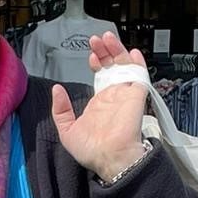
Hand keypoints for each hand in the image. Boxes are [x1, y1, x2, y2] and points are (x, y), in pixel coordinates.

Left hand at [50, 32, 147, 180]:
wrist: (108, 158)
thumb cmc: (90, 150)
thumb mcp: (67, 129)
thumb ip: (60, 109)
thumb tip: (57, 90)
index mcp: (100, 103)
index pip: (101, 75)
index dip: (96, 62)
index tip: (90, 56)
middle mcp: (114, 96)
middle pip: (112, 66)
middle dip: (105, 51)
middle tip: (96, 40)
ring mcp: (126, 94)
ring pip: (125, 66)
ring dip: (117, 50)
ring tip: (107, 39)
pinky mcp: (136, 96)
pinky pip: (141, 76)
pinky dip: (138, 63)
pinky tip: (132, 53)